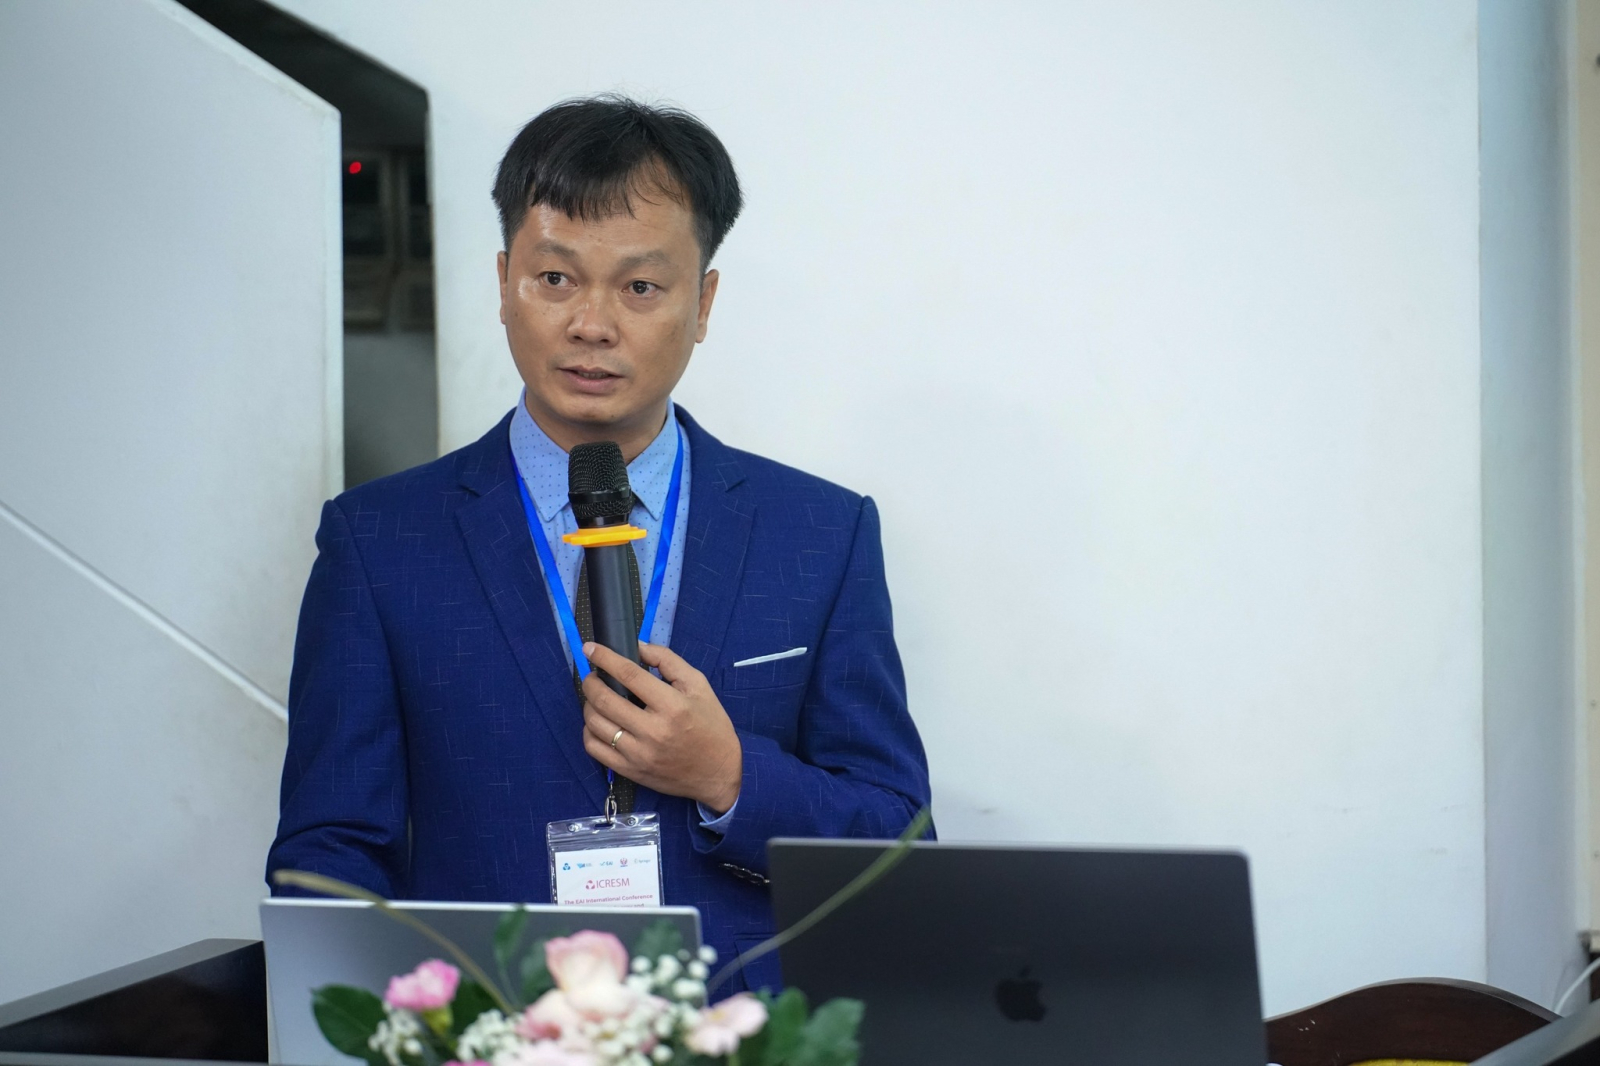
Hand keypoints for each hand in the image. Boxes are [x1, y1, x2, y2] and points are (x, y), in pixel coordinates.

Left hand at [580, 641, 742, 813]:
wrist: (718, 772)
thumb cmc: (710, 724)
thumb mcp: (698, 685)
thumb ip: (667, 661)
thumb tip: (637, 647)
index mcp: (672, 705)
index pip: (630, 675)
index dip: (605, 658)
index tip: (590, 648)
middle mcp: (653, 731)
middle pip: (605, 700)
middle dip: (590, 682)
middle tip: (592, 676)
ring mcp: (639, 754)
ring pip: (595, 725)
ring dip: (588, 705)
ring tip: (596, 698)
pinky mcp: (631, 771)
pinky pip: (595, 749)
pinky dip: (589, 732)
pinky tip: (599, 723)